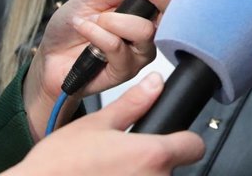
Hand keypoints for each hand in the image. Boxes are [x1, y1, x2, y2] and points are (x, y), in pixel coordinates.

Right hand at [6, 72, 203, 175]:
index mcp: (152, 155)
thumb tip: (154, 84)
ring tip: (109, 173)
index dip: (185, 139)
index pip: (194, 146)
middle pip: (172, 168)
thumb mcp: (97, 124)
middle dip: (153, 162)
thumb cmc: (58, 166)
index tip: (175, 139)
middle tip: (124, 158)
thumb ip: (132, 104)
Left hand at [23, 0, 177, 137]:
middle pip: (167, 17)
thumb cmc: (70, 27)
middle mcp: (147, 34)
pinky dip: (99, 35)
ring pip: (145, 33)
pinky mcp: (124, 72)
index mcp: (143, 14)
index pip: (169, 2)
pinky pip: (119, 48)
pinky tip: (86, 30)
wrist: (49, 56)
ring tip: (94, 19)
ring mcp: (138, 54)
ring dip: (115, 21)